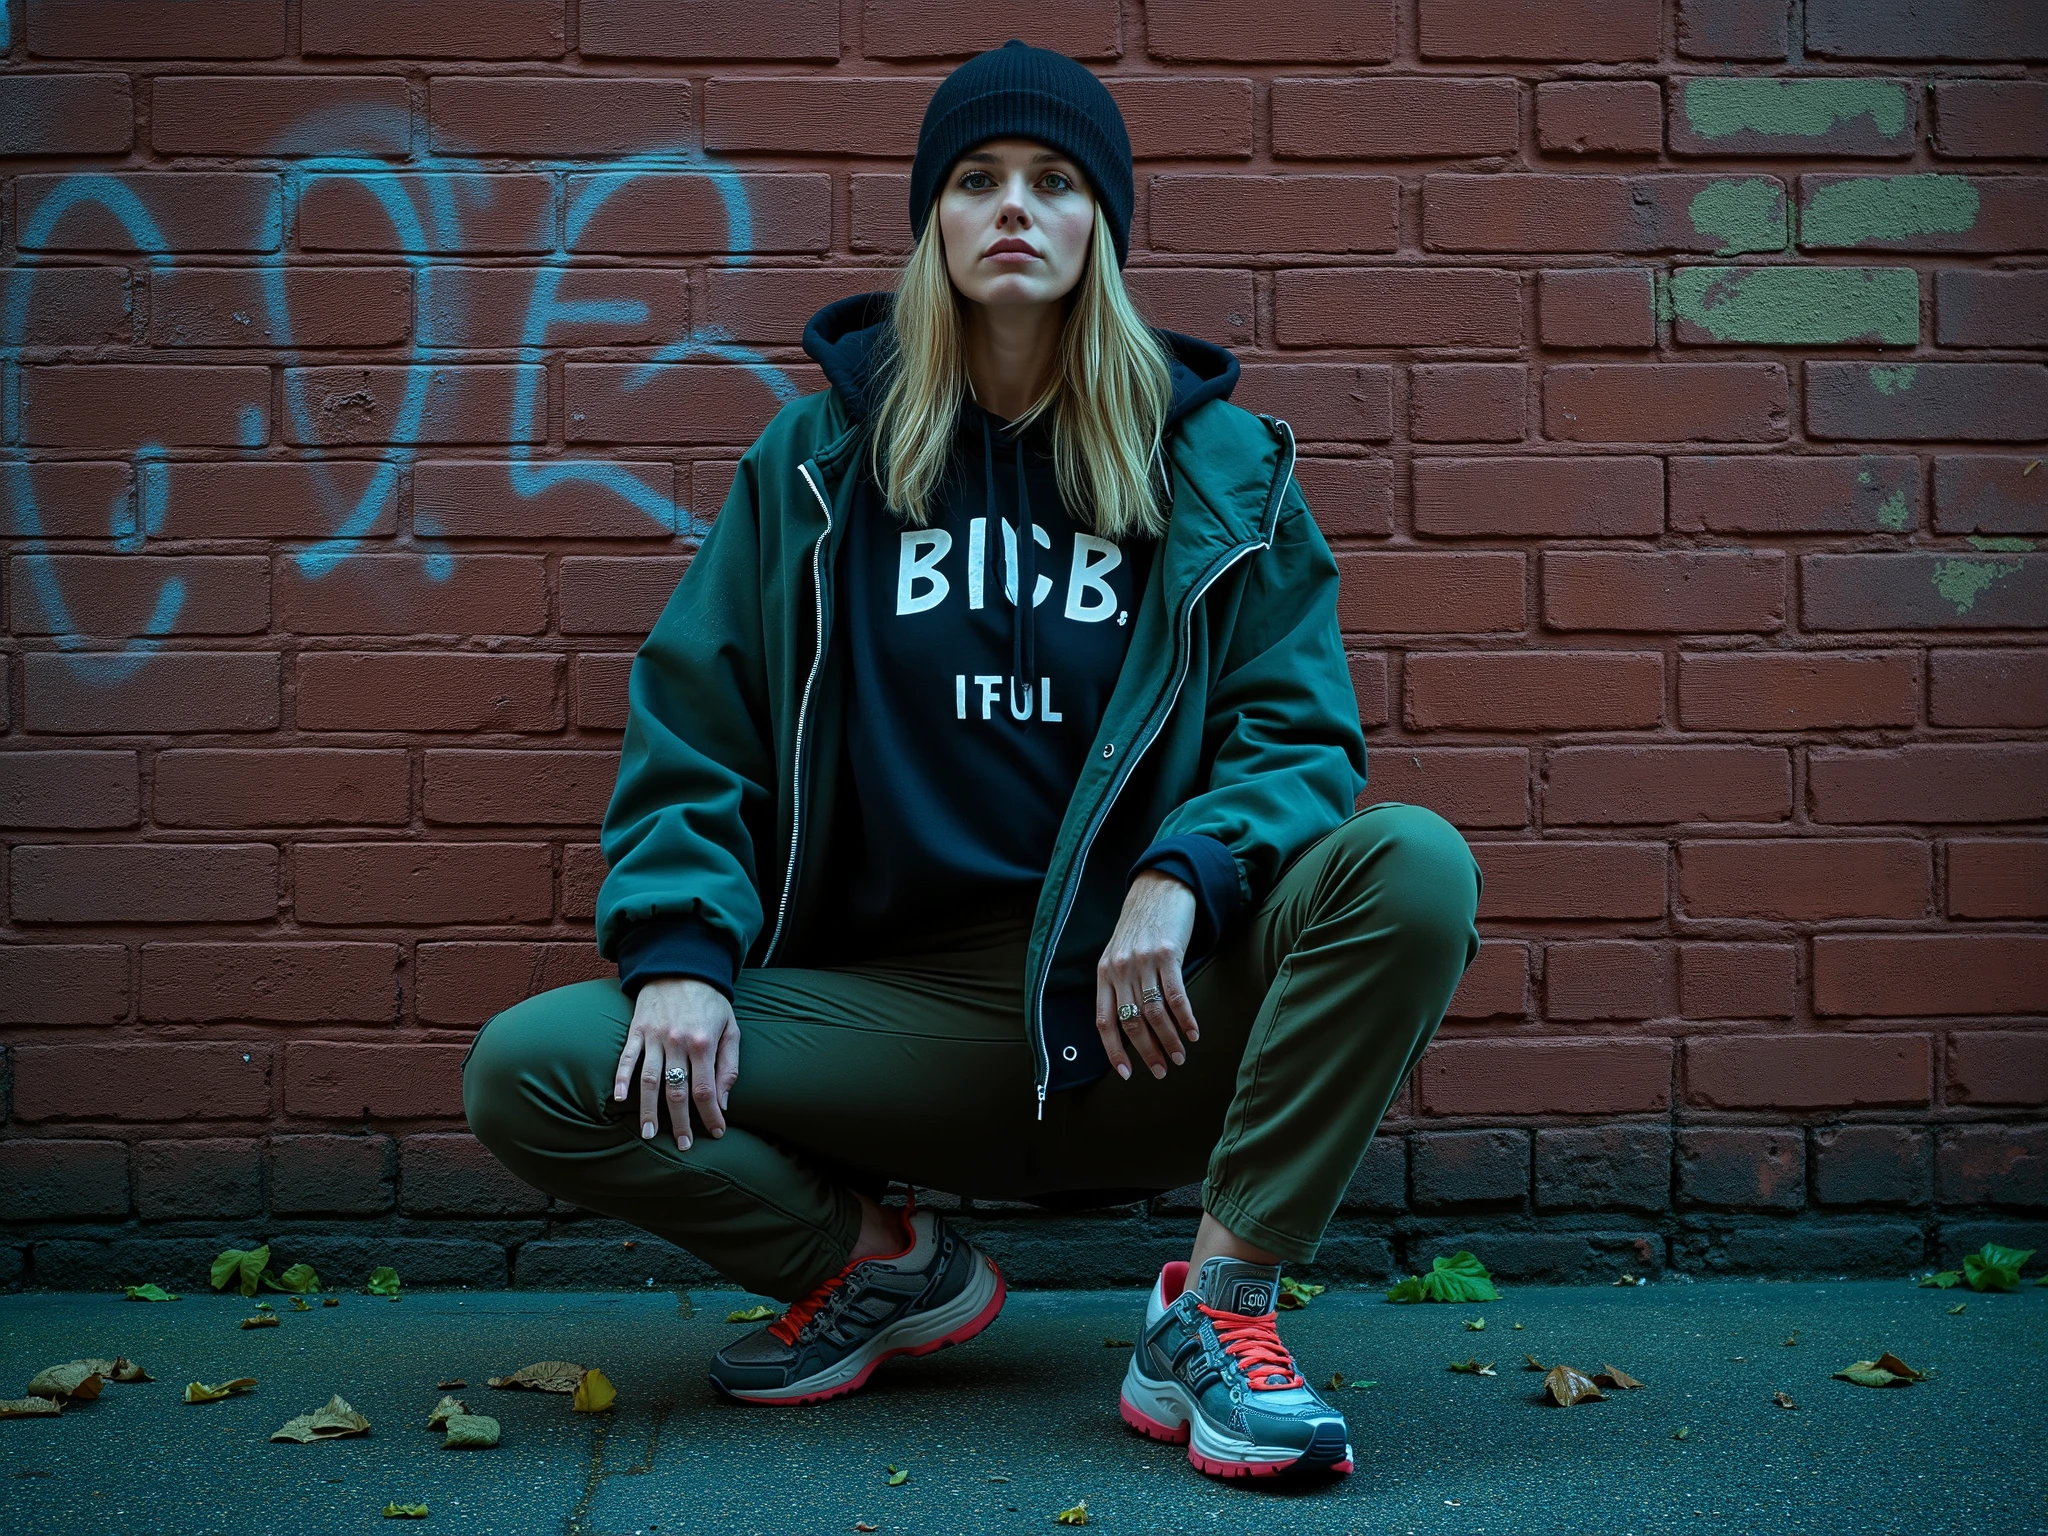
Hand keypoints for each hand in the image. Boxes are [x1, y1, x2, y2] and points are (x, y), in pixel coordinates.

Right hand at [612, 977, 738, 1150]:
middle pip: (677, 1091)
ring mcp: (654, 1037)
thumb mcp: (730, 1028)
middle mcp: (677, 1043)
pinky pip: (626, 1058)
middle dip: (680, 1122)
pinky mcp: (637, 1030)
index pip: (706, 1089)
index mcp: (703, 1043)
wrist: (682, 966)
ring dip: (647, 1110)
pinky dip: (620, 1078)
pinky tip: (618, 1099)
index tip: (716, 1133)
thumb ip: (729, 1065)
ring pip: (649, 1081)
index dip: (710, 1115)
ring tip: (648, 1135)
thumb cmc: (710, 1001)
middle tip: (682, 1146)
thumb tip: (723, 1101)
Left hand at [1095, 871, 1200, 1080]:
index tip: (1126, 1075)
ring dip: (1169, 1040)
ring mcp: (1142, 961)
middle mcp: (1119, 969)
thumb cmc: (1140, 927)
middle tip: (1161, 1071)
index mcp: (1104, 974)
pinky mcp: (1166, 953)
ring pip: (1154, 1013)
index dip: (1114, 1051)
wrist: (1159, 888)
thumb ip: (1119, 986)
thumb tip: (1129, 1029)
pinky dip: (1186, 1018)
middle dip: (1147, 1052)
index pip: (1104, 1022)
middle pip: (1131, 1022)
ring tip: (1179, 1057)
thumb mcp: (1119, 955)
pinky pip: (1175, 995)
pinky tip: (1193, 1033)